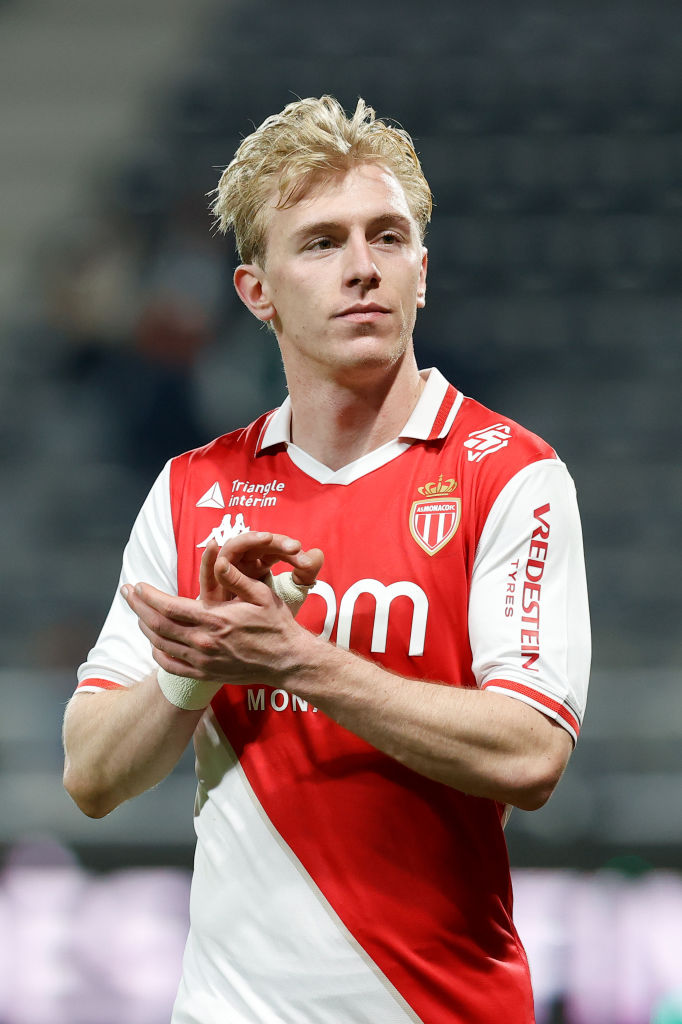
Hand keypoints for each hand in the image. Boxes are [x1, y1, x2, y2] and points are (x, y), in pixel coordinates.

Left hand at [121, 533, 323, 683]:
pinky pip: (171, 665)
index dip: (149, 596)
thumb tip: (217, 559)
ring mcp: (202, 661)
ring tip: (136, 613)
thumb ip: (236, 578)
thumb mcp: (262, 595)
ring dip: (144, 627)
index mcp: (215, 620)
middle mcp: (204, 642)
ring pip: (160, 644)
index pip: (170, 607)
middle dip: (137, 607)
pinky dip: (156, 653)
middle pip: (158, 625)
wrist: (287, 661)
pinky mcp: (204, 674)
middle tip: (126, 593)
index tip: (138, 585)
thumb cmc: (276, 624)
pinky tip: (152, 643)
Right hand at [200, 531, 322, 604]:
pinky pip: (207, 571)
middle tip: (294, 547)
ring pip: (232, 549)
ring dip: (248, 541)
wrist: (258, 642)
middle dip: (273, 542)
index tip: (307, 562)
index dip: (289, 550)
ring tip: (267, 538)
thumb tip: (318, 553)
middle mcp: (242, 564)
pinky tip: (213, 545)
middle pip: (253, 543)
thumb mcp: (292, 594)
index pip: (272, 547)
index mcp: (259, 562)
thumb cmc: (272, 616)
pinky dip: (208, 557)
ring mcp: (226, 574)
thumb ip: (305, 574)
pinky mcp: (212, 589)